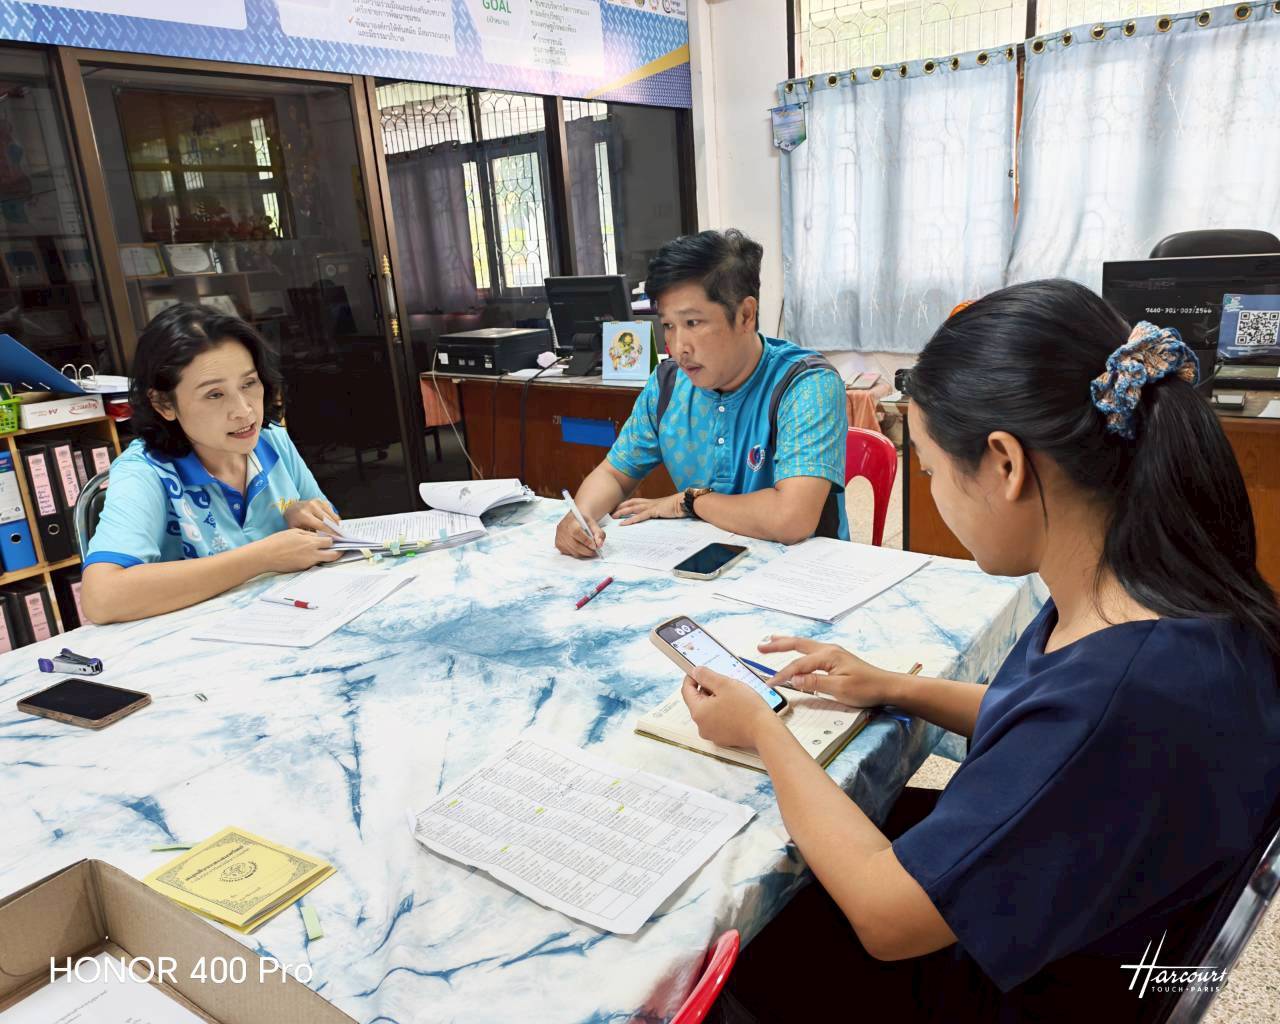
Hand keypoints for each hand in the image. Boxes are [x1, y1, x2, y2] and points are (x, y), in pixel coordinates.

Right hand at [257, 528, 340, 571]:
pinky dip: (316, 559)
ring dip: (327, 556)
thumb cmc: (277, 541)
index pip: (330, 541)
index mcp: (310, 542)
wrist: (265, 555)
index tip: (336, 539)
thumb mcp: (295, 532)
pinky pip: (314, 563)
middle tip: (340, 549)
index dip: (334, 540)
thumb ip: (309, 534)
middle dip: (339, 552)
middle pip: (333, 555)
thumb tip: (320, 536)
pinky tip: (311, 555)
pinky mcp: (302, 569)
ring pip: (324, 560)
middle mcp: (312, 554)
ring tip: (324, 551)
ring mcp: (308, 563)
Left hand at [284, 498, 340, 535]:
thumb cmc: (294, 521)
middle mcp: (311, 506)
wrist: (291, 508)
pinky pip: (331, 511)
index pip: (321, 525)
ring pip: (332, 515)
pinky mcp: (321, 500)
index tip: (335, 539)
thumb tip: (323, 540)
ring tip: (337, 532)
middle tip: (340, 537)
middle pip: (328, 520)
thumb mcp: (297, 530)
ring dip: (336, 524)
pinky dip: (334, 518)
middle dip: (335, 529)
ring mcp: (317, 502)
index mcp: (303, 514)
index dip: (330, 532)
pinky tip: (333, 524)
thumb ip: (309, 535)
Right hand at [555, 510, 604, 558]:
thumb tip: (599, 544)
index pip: (576, 532)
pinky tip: (583, 549)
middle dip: (587, 550)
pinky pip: (570, 553)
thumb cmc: (584, 521)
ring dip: (584, 553)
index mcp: (570, 520)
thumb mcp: (593, 523)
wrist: (575, 519)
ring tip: (591, 551)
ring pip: (573, 551)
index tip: (595, 546)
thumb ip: (598, 533)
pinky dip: (578, 553)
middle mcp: (562, 529)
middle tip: (595, 551)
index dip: (586, 540)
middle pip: (574, 544)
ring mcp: (559, 537)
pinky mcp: (558, 544)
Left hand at [613, 492, 685, 524]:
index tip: (617, 508)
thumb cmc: (679, 507)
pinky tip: (624, 523)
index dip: (625, 504)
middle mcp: (650, 503)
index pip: (635, 501)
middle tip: (610, 512)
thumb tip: (657, 517)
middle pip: (631, 503)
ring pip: (633, 508)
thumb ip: (659, 513)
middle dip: (620, 507)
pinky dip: (631, 519)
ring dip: (622, 512)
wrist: (686, 502)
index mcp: (652, 502)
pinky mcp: (655, 511)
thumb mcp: (666, 510)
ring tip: (613, 517)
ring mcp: (652, 506)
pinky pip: (640, 516)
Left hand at [680, 666, 784, 750]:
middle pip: (698, 701)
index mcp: (698, 712)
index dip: (692, 677)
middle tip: (723, 683)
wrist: (765, 730)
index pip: (686, 690)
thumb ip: (707, 676)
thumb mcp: (725, 684)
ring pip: (709, 710)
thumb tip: (696, 672)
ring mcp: (712, 733)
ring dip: (717, 700)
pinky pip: (718, 719)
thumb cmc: (747, 709)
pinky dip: (723, 711)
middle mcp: (702, 725)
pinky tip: (736, 706)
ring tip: (733, 695)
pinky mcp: (723, 737)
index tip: (699, 671)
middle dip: (708, 689)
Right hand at [761, 636, 894, 706]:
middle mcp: (828, 650)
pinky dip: (798, 649)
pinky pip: (810, 650)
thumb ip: (815, 682)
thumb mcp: (839, 689)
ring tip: (771, 641)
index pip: (798, 665)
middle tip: (760, 647)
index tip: (770, 683)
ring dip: (786, 643)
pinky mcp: (835, 658)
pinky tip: (795, 651)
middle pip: (797, 645)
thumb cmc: (866, 688)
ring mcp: (832, 652)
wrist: (887, 686)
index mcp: (828, 656)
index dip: (782, 674)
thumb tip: (794, 679)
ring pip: (804, 645)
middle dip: (777, 645)